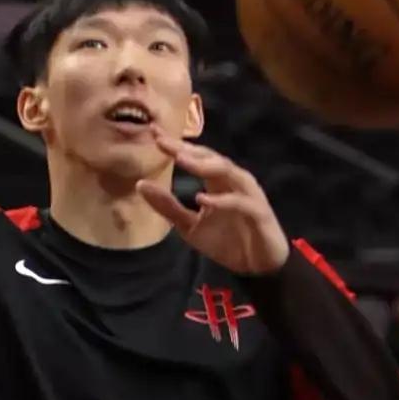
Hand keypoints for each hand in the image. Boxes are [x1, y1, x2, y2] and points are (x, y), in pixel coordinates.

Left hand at [137, 128, 288, 275]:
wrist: (257, 267)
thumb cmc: (227, 242)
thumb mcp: (189, 226)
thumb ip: (168, 206)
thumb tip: (140, 184)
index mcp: (216, 181)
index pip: (195, 157)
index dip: (175, 145)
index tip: (152, 132)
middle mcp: (233, 180)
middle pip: (210, 157)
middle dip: (186, 149)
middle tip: (161, 141)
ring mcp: (247, 193)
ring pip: (227, 171)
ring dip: (204, 165)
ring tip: (181, 159)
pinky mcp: (259, 212)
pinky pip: (239, 201)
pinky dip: (222, 199)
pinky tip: (202, 199)